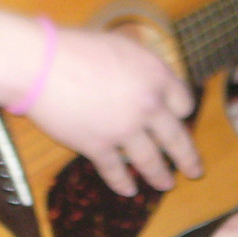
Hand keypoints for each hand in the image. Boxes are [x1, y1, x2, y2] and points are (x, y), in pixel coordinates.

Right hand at [24, 27, 200, 196]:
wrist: (42, 65)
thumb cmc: (77, 48)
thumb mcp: (123, 46)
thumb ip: (142, 67)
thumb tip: (150, 80)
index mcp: (156, 76)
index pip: (184, 103)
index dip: (182, 112)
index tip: (180, 119)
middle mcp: (147, 105)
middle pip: (176, 138)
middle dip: (188, 158)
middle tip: (196, 170)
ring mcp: (124, 129)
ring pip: (151, 161)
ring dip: (160, 176)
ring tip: (167, 184)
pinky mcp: (98, 147)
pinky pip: (115, 171)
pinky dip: (123, 183)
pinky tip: (129, 190)